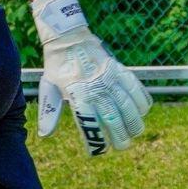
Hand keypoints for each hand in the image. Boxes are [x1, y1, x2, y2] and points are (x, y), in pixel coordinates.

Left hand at [32, 0, 150, 155]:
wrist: (68, 38)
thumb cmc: (57, 66)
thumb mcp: (48, 88)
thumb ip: (50, 112)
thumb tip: (45, 134)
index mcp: (76, 94)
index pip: (90, 122)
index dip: (97, 140)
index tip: (99, 151)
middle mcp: (95, 88)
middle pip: (114, 118)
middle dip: (121, 136)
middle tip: (122, 145)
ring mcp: (109, 78)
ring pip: (129, 105)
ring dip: (134, 122)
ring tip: (135, 133)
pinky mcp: (119, 69)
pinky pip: (136, 87)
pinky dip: (142, 100)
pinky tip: (142, 111)